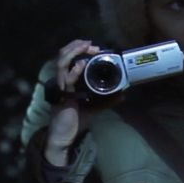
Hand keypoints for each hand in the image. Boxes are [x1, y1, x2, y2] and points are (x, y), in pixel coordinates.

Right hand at [44, 39, 99, 165]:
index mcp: (68, 81)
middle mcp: (61, 81)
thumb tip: (123, 94)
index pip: (69, 59)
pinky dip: (74, 70)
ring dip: (74, 52)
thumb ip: (107, 100)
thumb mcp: (95, 107)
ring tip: (86, 46)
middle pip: (63, 56)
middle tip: (92, 45)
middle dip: (77, 47)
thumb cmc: (75, 121)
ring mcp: (60, 87)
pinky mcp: (62, 96)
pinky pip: (66, 80)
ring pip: (62, 63)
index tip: (94, 47)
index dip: (79, 49)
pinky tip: (81, 64)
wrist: (64, 137)